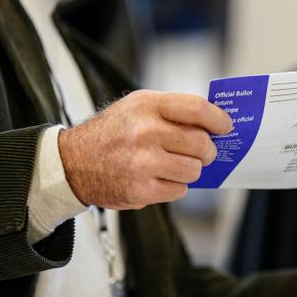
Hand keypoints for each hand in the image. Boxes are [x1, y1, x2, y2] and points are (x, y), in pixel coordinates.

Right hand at [59, 90, 231, 208]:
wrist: (71, 163)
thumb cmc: (112, 132)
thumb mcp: (137, 107)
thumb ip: (172, 111)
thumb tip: (213, 123)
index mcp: (147, 106)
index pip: (198, 108)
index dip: (218, 119)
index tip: (226, 127)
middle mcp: (145, 132)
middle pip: (202, 144)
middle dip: (208, 151)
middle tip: (203, 152)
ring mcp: (143, 163)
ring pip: (194, 170)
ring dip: (191, 170)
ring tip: (175, 165)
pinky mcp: (140, 190)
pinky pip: (179, 190)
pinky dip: (175, 186)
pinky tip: (159, 178)